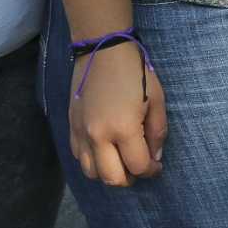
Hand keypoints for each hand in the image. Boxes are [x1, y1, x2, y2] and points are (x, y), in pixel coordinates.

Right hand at [67, 41, 166, 187]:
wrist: (102, 48)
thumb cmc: (135, 71)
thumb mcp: (157, 99)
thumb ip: (157, 132)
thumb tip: (155, 157)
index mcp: (122, 129)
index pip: (137, 166)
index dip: (151, 170)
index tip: (156, 165)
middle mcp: (98, 136)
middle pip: (112, 178)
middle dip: (130, 178)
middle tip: (140, 166)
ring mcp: (80, 133)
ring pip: (91, 173)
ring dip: (109, 173)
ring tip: (121, 160)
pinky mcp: (70, 127)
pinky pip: (79, 157)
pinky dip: (92, 161)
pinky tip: (105, 149)